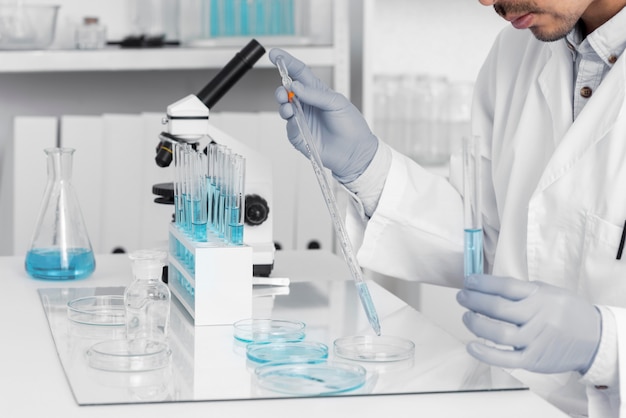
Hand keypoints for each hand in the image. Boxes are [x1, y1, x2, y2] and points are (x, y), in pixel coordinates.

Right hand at [268, 48, 377, 182]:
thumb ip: (315, 94)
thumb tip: (295, 86)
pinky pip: (288, 127)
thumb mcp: (337, 103)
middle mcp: (307, 105)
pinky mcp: (299, 136)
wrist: (355, 152)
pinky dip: (290, 122)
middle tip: (284, 90)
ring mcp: (302, 120)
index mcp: (317, 93)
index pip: (299, 73)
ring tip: (288, 106)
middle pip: (287, 91)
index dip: (287, 63)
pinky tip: (295, 121)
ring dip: (283, 104)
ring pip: (284, 108)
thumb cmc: (351, 126)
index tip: (275, 55)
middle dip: (282, 88)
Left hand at [456, 274, 601, 373]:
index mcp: (540, 297)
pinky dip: (486, 354)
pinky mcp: (533, 359)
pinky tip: (472, 345)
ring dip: (476, 323)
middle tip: (462, 297)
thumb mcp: (549, 292)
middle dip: (474, 300)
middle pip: (498, 308)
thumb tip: (488, 286)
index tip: (469, 281)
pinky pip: (506, 358)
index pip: (505, 287)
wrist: (595, 339)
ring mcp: (535, 340)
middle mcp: (537, 317)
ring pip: (499, 333)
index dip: (482, 283)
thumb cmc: (567, 313)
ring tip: (467, 316)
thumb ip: (522, 291)